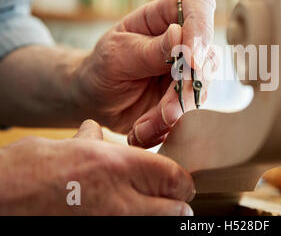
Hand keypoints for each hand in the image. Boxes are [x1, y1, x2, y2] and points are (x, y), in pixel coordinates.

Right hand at [0, 120, 194, 214]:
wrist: (2, 196)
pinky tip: (127, 215)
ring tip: (152, 210)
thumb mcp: (71, 145)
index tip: (181, 183)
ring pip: (158, 224)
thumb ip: (94, 142)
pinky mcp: (104, 233)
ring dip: (160, 218)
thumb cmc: (33, 169)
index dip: (182, 181)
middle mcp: (120, 198)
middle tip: (174, 201)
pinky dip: (138, 221)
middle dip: (177, 204)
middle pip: (175, 209)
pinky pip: (134, 228)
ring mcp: (112, 222)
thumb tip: (96, 134)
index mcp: (118, 165)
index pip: (175, 177)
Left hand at [72, 0, 218, 147]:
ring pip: (202, 88)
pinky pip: (189, 112)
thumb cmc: (104, 66)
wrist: (97, 100)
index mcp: (166, 16)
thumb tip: (179, 35)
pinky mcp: (187, 96)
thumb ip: (150, 49)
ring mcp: (189, 70)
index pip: (198, 5)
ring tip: (145, 124)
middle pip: (208, 54)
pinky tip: (142, 129)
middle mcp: (185, 41)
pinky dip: (167, 125)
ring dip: (176, 110)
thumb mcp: (119, 53)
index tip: (192, 59)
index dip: (202, 27)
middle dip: (188, 85)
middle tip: (167, 108)